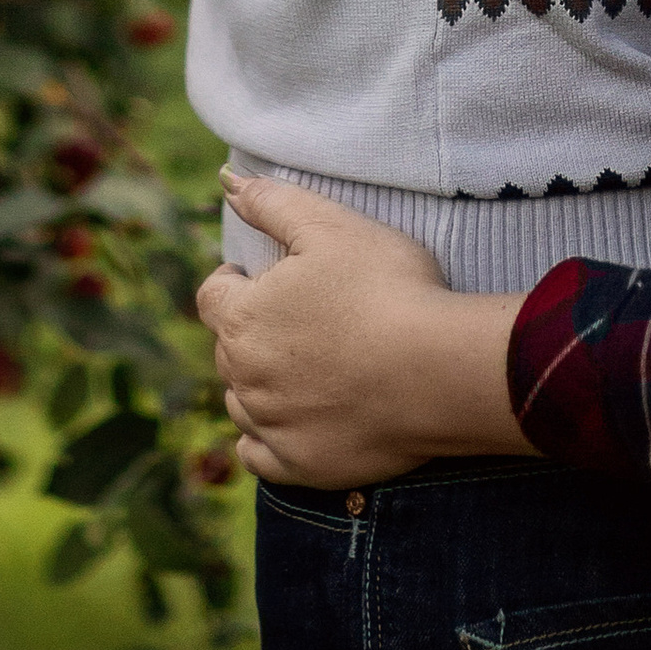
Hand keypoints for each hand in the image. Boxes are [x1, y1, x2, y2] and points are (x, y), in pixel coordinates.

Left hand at [196, 176, 528, 488]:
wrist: (438, 370)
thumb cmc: (386, 288)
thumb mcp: (329, 225)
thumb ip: (271, 202)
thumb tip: (226, 183)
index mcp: (242, 317)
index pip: (212, 297)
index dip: (235, 283)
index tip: (263, 280)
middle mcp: (244, 377)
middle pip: (228, 350)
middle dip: (252, 332)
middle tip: (299, 322)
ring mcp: (270, 427)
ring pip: (242, 403)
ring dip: (259, 385)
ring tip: (303, 369)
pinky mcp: (299, 466)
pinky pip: (259, 456)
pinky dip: (267, 440)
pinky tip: (292, 422)